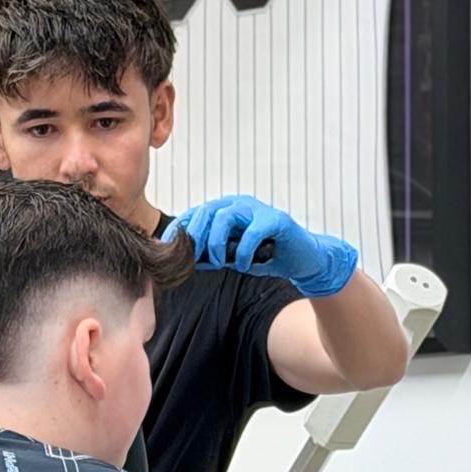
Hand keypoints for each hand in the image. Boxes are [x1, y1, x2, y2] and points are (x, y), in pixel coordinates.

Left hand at [161, 195, 357, 297]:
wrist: (301, 260)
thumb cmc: (265, 257)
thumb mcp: (232, 258)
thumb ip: (211, 256)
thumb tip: (185, 260)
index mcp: (226, 210)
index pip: (196, 213)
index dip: (180, 228)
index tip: (168, 247)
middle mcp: (239, 205)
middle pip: (206, 212)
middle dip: (196, 237)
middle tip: (195, 260)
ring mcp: (258, 209)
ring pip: (225, 217)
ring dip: (217, 243)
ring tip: (221, 264)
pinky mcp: (275, 219)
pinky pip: (252, 232)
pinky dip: (244, 252)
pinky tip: (246, 266)